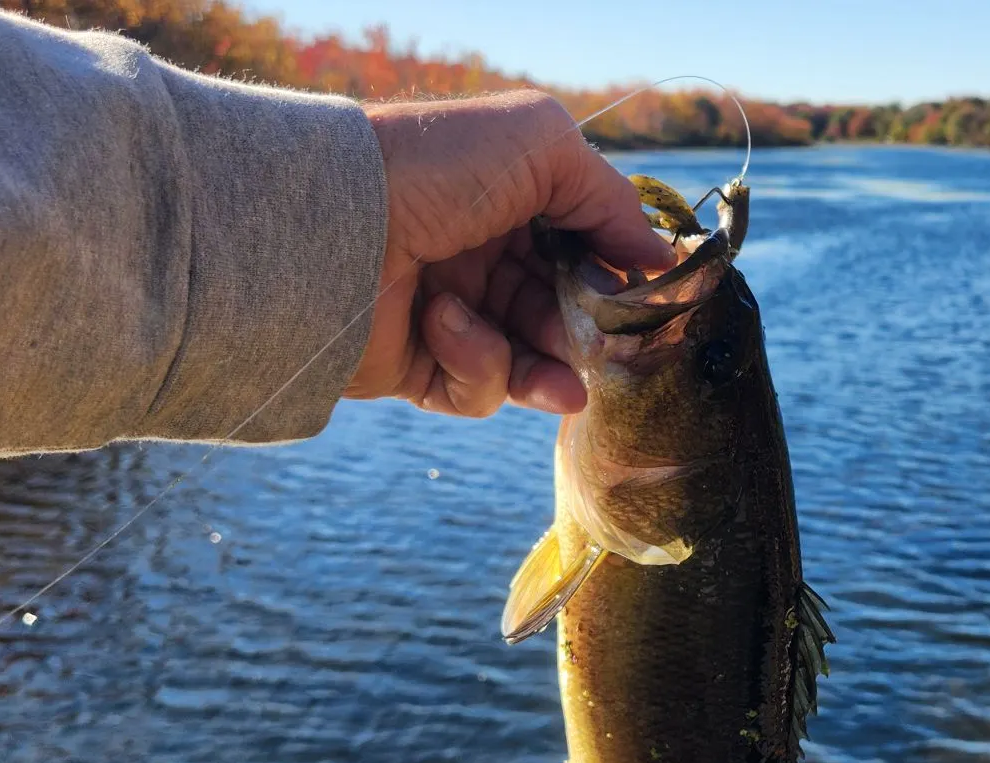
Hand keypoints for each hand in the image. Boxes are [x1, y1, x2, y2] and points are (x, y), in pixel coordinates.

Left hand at [345, 92, 672, 417]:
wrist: (332, 225)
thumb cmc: (433, 170)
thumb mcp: (542, 146)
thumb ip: (609, 197)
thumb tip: (658, 257)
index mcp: (506, 202)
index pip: (582, 250)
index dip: (616, 278)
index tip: (647, 305)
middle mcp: (479, 257)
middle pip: (563, 314)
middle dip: (590, 335)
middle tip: (609, 350)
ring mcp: (452, 315)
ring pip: (531, 364)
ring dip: (548, 368)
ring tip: (563, 381)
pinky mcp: (421, 369)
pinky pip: (480, 389)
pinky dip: (477, 364)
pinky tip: (449, 328)